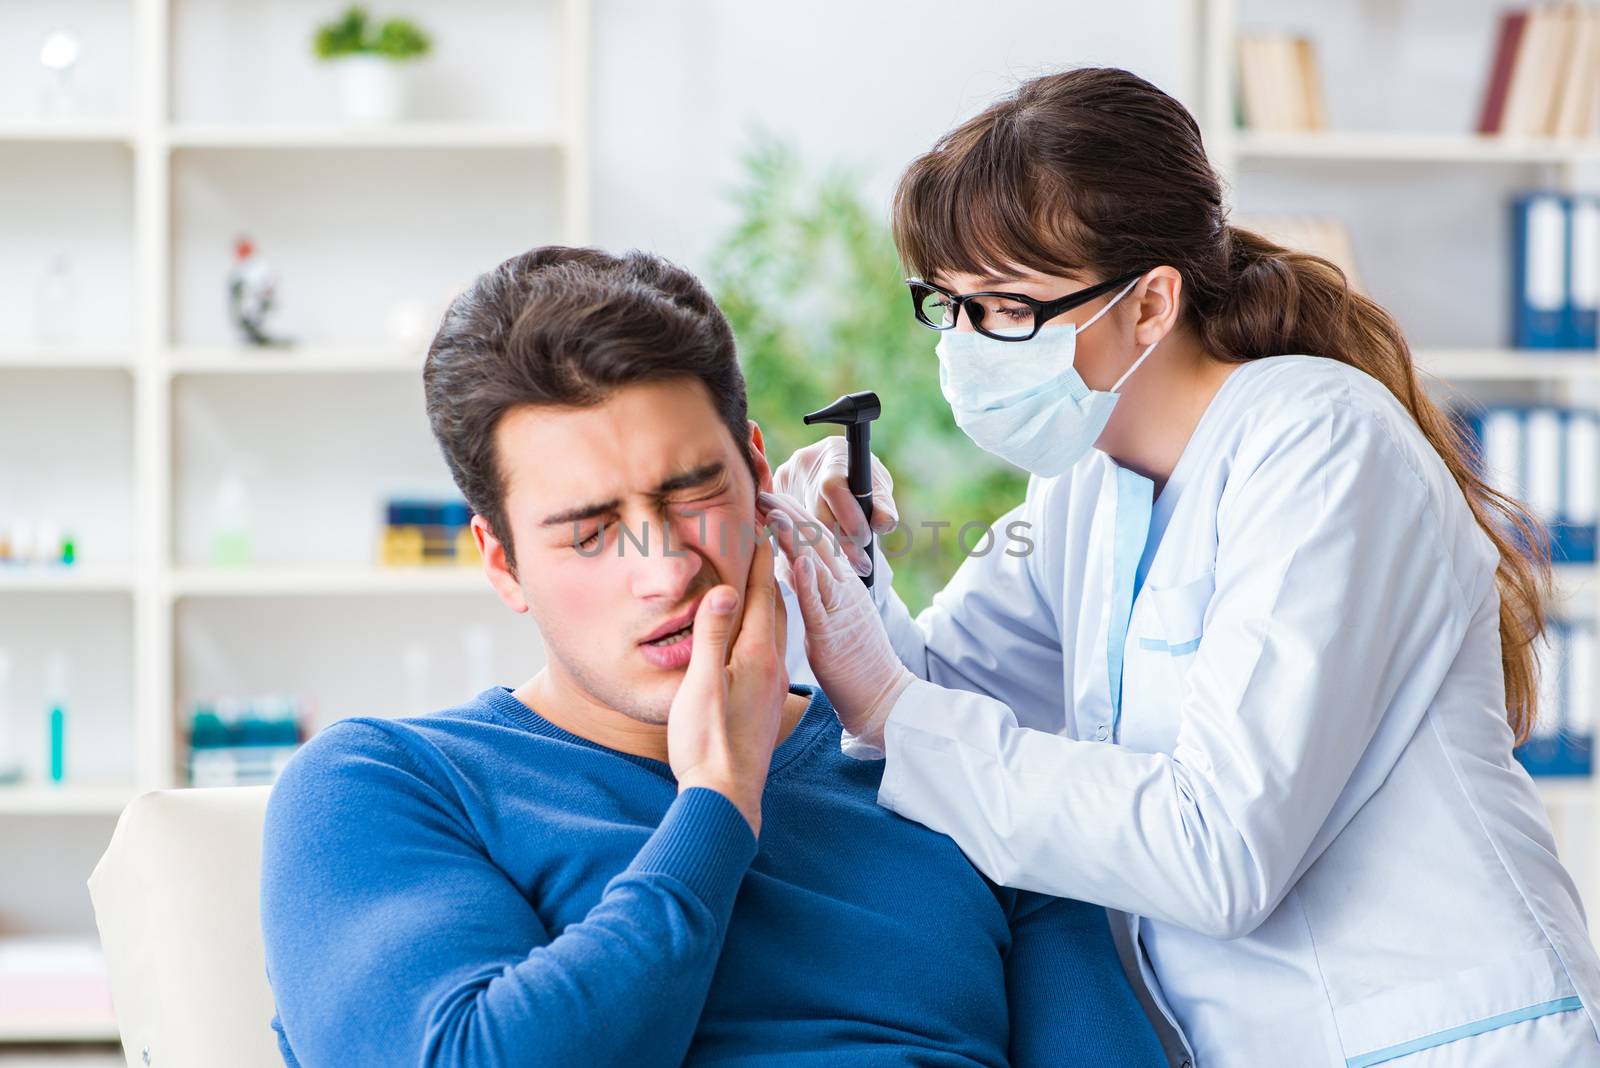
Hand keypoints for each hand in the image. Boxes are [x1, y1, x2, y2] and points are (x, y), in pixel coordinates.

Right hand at [667, 535, 790, 836]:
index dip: (758, 557)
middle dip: (768, 571)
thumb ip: (712, 634)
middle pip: (775, 606)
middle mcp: (772, 666)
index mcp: (756, 654)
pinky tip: (753, 635)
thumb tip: (727, 588)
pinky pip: (771, 649)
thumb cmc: (706, 743)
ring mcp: (772, 686)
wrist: (726, 798)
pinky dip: (764, 627)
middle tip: (761, 540)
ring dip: (768, 599)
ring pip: (775, 629)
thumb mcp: (700, 684)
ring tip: (759, 579)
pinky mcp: (766, 703)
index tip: (758, 523)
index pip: (761, 592)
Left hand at [757, 491, 912, 752]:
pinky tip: (796, 560)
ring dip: (793, 535)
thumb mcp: (830, 616)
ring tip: (772, 510)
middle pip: (815, 541)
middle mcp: (842, 588)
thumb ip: (813, 589)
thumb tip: (792, 565)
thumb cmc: (852, 660)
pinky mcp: (833, 634)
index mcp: (840, 584)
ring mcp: (839, 609)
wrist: (882, 696)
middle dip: (787, 512)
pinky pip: (820, 604)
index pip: (815, 540)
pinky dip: (809, 581)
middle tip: (762, 489)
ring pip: (817, 564)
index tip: (767, 494)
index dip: (791, 514)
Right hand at [769, 437, 898, 577]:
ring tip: (844, 566)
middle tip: (859, 563)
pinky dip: (807, 544)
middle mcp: (803, 464)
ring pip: (799, 523)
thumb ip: (883, 505)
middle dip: (840, 541)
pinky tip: (822, 559)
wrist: (838, 469)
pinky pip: (787, 525)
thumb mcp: (878, 486)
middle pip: (815, 512)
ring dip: (823, 547)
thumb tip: (882, 524)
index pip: (833, 490)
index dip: (849, 519)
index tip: (864, 541)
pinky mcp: (773, 496)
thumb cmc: (862, 479)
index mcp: (833, 456)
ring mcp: (784, 479)